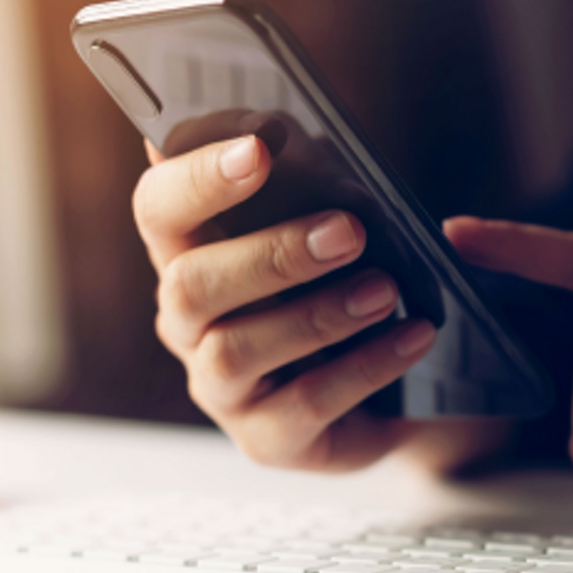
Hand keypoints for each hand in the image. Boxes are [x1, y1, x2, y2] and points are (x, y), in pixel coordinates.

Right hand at [134, 110, 439, 470]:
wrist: (395, 380)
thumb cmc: (345, 278)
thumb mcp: (329, 224)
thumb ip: (307, 182)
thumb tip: (298, 135)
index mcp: (188, 251)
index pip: (158, 208)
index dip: (197, 178)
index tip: (259, 148)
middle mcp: (187, 320)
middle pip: (190, 286)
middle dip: (271, 255)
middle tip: (350, 230)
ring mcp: (219, 386)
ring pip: (237, 350)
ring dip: (318, 314)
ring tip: (387, 289)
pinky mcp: (266, 437)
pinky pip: (304, 404)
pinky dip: (365, 366)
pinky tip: (414, 335)